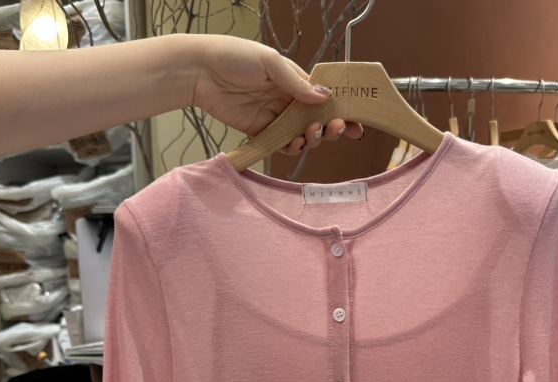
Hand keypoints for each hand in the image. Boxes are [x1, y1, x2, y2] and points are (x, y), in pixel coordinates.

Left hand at [190, 35, 363, 153]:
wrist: (200, 71)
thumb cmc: (233, 56)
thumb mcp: (270, 62)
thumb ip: (296, 83)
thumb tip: (324, 98)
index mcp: (295, 79)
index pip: (324, 97)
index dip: (342, 110)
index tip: (356, 122)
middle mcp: (288, 99)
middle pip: (318, 119)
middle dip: (331, 127)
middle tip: (336, 129)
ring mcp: (275, 117)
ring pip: (303, 134)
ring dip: (313, 138)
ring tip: (310, 135)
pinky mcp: (261, 131)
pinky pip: (282, 145)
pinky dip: (292, 148)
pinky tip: (295, 144)